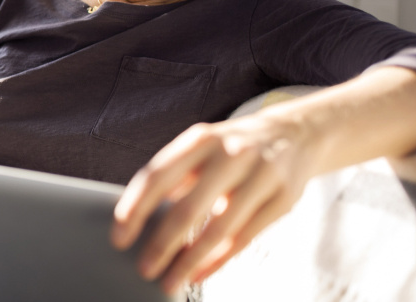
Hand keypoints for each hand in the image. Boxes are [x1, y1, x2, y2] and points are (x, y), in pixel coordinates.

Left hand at [108, 107, 323, 294]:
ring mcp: (261, 175)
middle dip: (162, 245)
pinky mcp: (284, 199)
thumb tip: (138, 217)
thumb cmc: (232, 147)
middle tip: (144, 269)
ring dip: (190, 261)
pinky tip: (199, 274)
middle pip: (188, 208)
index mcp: (200, 139)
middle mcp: (230, 154)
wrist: (296, 132)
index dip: (134, 209)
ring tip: (170, 282)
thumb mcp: (201, 148)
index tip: (119, 239)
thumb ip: (174, 176)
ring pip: (219, 229)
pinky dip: (219, 260)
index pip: (157, 176)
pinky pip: (245, 237)